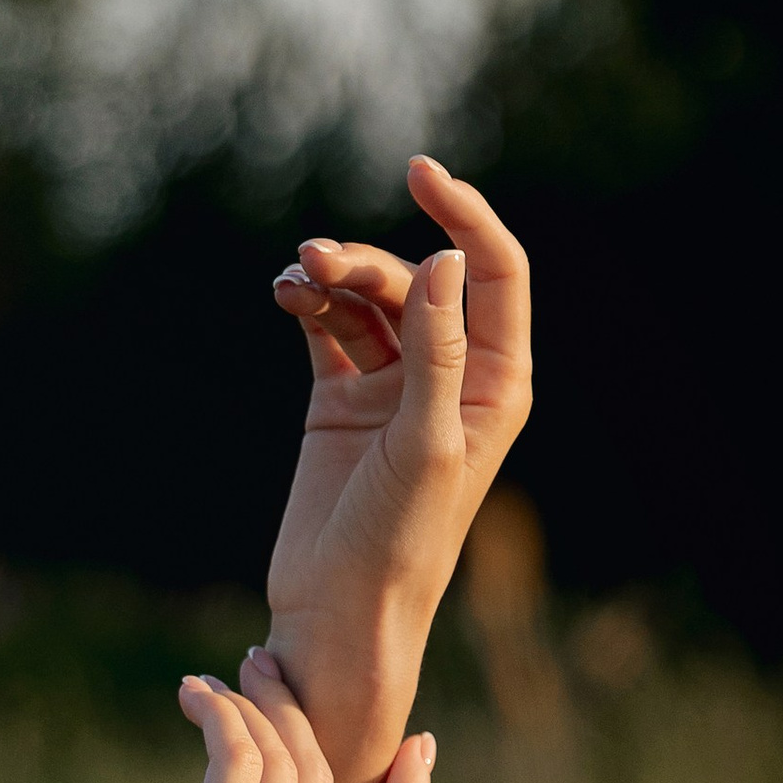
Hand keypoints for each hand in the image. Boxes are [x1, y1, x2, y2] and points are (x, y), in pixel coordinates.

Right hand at [265, 153, 530, 782]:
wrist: (338, 610)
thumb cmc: (400, 541)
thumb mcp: (426, 442)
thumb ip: (438, 351)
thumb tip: (444, 260)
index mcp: (498, 383)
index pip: (493, 273)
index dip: (464, 215)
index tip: (419, 171)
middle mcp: (451, 376)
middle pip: (418, 278)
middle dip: (369, 258)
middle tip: (318, 263)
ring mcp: (392, 386)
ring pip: (367, 297)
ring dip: (332, 276)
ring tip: (294, 277)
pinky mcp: (339, 401)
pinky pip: (326, 325)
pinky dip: (306, 302)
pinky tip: (284, 293)